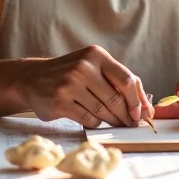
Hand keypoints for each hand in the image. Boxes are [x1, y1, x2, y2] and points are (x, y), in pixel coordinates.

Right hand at [19, 45, 153, 128]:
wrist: (33, 79)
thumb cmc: (70, 74)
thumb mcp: (94, 67)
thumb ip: (119, 81)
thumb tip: (146, 107)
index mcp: (96, 55)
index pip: (127, 80)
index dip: (137, 101)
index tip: (141, 113)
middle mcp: (83, 67)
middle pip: (116, 99)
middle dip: (126, 115)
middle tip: (130, 123)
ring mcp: (70, 84)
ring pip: (103, 111)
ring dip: (112, 121)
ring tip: (113, 122)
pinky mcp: (60, 102)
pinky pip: (88, 119)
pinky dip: (95, 122)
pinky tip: (93, 119)